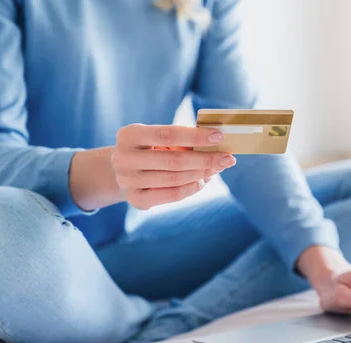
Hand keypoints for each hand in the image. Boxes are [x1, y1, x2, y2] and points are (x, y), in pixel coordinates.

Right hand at [111, 123, 235, 209]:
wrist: (122, 170)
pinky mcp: (136, 199)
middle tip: (228, 158)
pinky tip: (203, 180)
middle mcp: (124, 158)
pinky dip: (192, 187)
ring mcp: (128, 181)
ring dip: (202, 174)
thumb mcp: (157, 138)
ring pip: (176, 179)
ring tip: (217, 168)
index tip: (220, 136)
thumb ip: (181, 141)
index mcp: (129, 135)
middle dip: (206, 159)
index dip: (196, 136)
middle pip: (174, 160)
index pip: (168, 134)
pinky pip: (173, 195)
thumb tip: (215, 148)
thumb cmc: (148, 149)